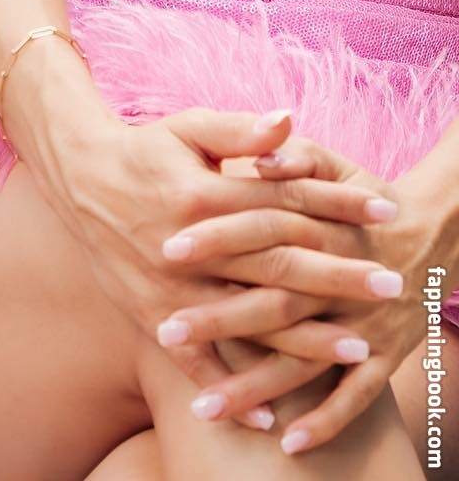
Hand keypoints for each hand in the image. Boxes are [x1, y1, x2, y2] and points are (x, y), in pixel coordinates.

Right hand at [56, 108, 393, 429]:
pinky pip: (195, 361)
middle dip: (338, 276)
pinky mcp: (151, 314)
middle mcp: (187, 246)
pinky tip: (271, 416)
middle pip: (276, 266)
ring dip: (303, 339)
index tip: (384, 210)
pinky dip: (231, 388)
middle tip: (391, 282)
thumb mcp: (188, 128)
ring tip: (357, 348)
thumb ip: (240, 129)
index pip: (284, 201)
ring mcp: (169, 287)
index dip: (336, 202)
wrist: (77, 177)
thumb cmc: (144, 149)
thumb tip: (289, 120)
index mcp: (201, 195)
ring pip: (246, 320)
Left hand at [154, 132, 440, 454]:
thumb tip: (262, 159)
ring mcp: (363, 321)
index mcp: (320, 224)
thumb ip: (292, 156)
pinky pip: (356, 394)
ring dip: (257, 385)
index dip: (218, 237)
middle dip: (221, 319)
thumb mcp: (329, 160)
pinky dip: (326, 419)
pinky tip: (286, 442)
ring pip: (304, 359)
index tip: (169, 248)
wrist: (431, 228)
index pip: (262, 229)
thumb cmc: (358, 191)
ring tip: (205, 408)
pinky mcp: (386, 353)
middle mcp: (340, 277)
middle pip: (275, 300)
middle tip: (166, 331)